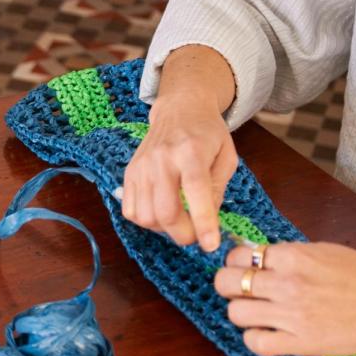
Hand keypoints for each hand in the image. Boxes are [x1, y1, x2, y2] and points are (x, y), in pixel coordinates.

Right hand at [122, 45, 237, 251]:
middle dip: (183, 234)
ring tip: (179, 221)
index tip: (211, 245)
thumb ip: (218, 189)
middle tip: (196, 236)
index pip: (195, 192)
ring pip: (145, 216)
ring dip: (164, 229)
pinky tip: (160, 212)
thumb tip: (207, 222)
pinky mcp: (129, 173)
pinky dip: (146, 221)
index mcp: (191, 151)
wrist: (179, 109)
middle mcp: (161, 159)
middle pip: (165, 212)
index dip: (203, 222)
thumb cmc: (208, 133)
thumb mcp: (226, 157)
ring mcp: (141, 167)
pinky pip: (130, 210)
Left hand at [215, 243, 355, 355]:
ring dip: (240, 313)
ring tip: (256, 313)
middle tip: (240, 291)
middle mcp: (288, 284)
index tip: (243, 269)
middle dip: (227, 286)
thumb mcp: (322, 251)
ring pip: (235, 313)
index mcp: (293, 256)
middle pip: (226, 282)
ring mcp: (293, 315)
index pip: (238, 255)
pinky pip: (256, 343)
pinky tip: (265, 334)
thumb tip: (254, 254)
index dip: (235, 263)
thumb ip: (287, 253)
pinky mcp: (302, 343)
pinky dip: (254, 339)